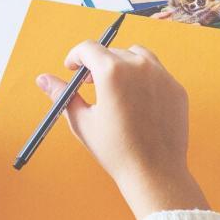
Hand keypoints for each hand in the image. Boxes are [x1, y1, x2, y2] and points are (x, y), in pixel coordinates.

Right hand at [37, 43, 208, 219]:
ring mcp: (162, 75)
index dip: (75, 56)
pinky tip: (136, 101)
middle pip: (112, 52)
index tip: (72, 67)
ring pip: (137, 56)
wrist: (154, 172)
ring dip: (122, 66)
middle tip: (91, 84)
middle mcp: (139, 66)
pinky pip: (157, 73)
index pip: (89, 48)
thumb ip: (62, 94)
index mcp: (112, 72)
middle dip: (98, 64)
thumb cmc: (116, 150)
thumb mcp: (82, 121)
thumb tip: (43, 79)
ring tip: (115, 89)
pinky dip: (144, 79)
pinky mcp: (176, 88)